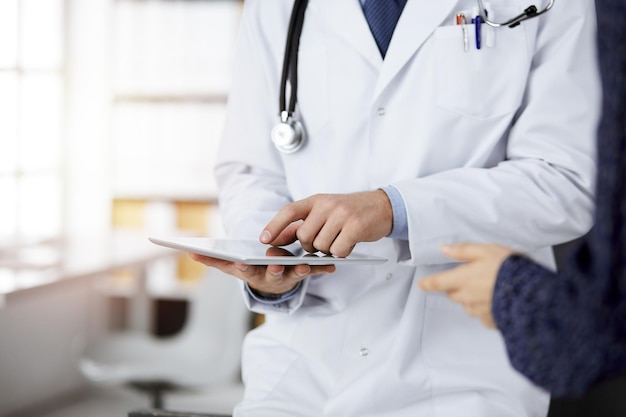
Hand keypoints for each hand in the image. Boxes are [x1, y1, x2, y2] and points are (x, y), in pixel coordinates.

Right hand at [189, 246, 334, 294]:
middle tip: (276, 263)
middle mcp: (269, 277)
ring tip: (306, 266)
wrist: (272, 286)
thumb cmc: (250, 269)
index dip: (243, 267)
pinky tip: (332, 267)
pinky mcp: (302, 274)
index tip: (240, 262)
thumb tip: (189, 253)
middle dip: (274, 269)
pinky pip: (314, 271)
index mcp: (251, 272)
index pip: (245, 270)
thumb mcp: (231, 267)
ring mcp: (287, 277)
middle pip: (271, 273)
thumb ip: (212, 260)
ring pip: (294, 274)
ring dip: (300, 271)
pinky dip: (322, 269)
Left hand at [260, 190, 392, 256]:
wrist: (382, 206)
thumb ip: (300, 224)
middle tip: (323, 242)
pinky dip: (341, 253)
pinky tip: (348, 244)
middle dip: (310, 246)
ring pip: (320, 245)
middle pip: (304, 236)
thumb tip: (275, 238)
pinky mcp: (356, 226)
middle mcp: (327, 204)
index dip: (274, 226)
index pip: (289, 211)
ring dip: (328, 250)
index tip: (264, 240)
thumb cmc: (350, 213)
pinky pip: (338, 250)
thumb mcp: (324, 213)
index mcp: (317, 200)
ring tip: (339, 241)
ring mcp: (342, 214)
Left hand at [418, 243, 515, 327]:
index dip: (428, 283)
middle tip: (470, 278)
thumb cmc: (510, 268)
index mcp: (463, 279)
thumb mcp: (485, 250)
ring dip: (471, 298)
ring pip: (467, 305)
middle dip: (456, 288)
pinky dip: (486, 309)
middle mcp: (467, 297)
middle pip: (453, 294)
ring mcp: (479, 311)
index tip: (422, 284)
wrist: (533, 292)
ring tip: (489, 288)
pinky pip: (483, 316)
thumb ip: (463, 250)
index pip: (438, 283)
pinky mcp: (491, 320)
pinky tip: (498, 301)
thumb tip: (444, 249)